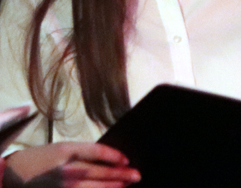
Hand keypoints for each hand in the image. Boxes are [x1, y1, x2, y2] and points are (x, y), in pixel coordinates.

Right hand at [4, 142, 139, 187]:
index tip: (127, 160)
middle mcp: (65, 169)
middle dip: (120, 175)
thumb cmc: (39, 159)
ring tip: (125, 186)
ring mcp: (62, 187)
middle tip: (136, 175)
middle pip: (99, 172)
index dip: (114, 156)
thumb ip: (82, 153)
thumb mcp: (61, 148)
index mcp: (67, 151)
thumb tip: (107, 159)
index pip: (97, 151)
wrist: (10, 176)